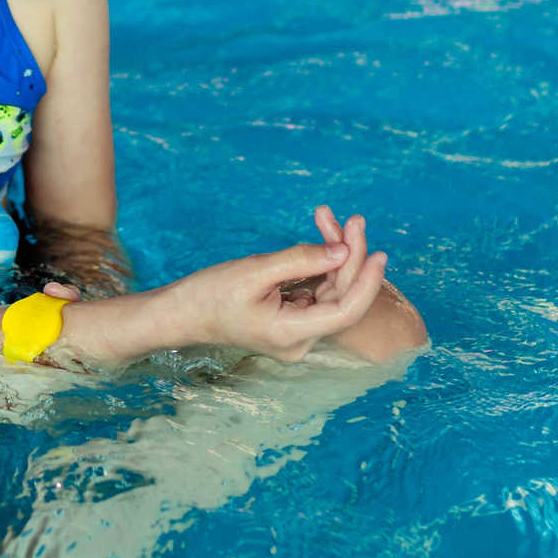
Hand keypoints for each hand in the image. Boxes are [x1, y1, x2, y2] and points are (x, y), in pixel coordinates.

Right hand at [173, 208, 390, 361]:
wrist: (180, 313)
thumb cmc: (209, 294)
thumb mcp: (255, 270)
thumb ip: (301, 259)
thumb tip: (343, 250)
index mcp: (291, 334)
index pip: (345, 312)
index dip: (366, 282)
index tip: (377, 252)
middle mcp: (300, 340)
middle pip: (341, 297)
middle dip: (348, 256)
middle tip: (352, 219)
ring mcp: (297, 332)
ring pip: (331, 291)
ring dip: (334, 255)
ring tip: (327, 217)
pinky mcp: (292, 320)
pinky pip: (316, 290)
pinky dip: (320, 264)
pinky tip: (321, 235)